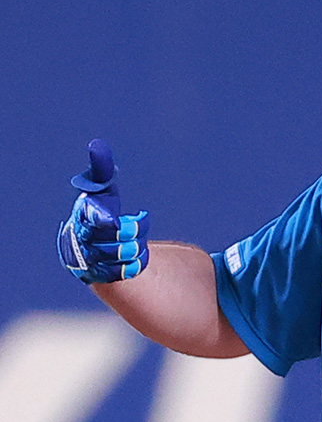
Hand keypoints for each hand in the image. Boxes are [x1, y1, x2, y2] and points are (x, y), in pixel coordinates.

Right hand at [57, 139, 149, 284]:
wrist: (85, 243)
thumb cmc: (97, 210)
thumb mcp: (100, 190)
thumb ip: (100, 170)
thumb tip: (97, 145)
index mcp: (83, 217)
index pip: (94, 220)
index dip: (106, 221)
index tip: (115, 221)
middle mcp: (84, 240)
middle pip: (119, 238)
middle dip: (134, 230)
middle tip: (136, 224)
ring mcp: (91, 260)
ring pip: (126, 254)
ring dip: (136, 246)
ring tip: (134, 241)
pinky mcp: (100, 276)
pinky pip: (128, 271)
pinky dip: (137, 262)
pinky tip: (134, 256)